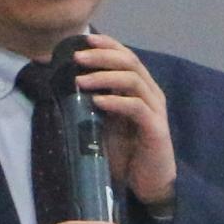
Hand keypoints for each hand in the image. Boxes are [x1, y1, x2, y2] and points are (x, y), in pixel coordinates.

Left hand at [75, 35, 177, 208]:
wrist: (149, 184)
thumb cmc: (127, 153)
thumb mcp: (106, 123)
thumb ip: (95, 103)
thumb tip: (67, 85)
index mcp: (141, 88)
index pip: (126, 56)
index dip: (107, 45)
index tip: (84, 40)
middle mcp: (151, 94)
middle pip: (130, 62)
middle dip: (102, 57)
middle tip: (77, 58)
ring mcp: (156, 110)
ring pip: (132, 81)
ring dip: (105, 77)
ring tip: (82, 81)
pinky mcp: (156, 129)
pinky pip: (136, 108)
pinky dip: (116, 102)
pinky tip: (98, 102)